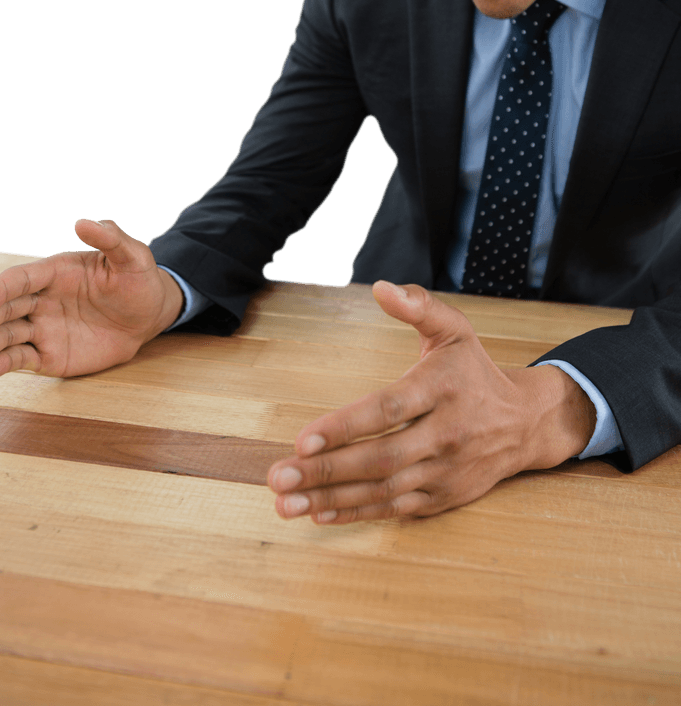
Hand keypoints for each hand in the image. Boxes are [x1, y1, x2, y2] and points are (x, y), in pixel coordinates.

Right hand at [0, 219, 183, 378]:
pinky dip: (2, 364)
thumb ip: (110, 239)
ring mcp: (43, 328)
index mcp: (54, 272)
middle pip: (4, 310)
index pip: (19, 280)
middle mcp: (41, 300)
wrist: (148, 316)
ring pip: (6, 336)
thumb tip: (84, 222)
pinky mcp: (49, 354)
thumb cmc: (138, 281)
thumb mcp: (133, 258)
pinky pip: (21, 359)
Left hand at [268, 281, 595, 523]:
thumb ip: (419, 306)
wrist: (524, 424)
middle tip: (278, 476)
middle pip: (381, 458)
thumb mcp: (454, 330)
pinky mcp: (443, 497)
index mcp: (442, 388)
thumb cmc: (475, 371)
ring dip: (331, 499)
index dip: (346, 426)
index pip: (389, 410)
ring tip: (285, 503)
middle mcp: (445, 434)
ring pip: (383, 490)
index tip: (304, 439)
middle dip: (327, 471)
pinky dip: (356, 514)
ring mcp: (444, 471)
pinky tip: (319, 513)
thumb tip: (380, 288)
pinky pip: (395, 509)